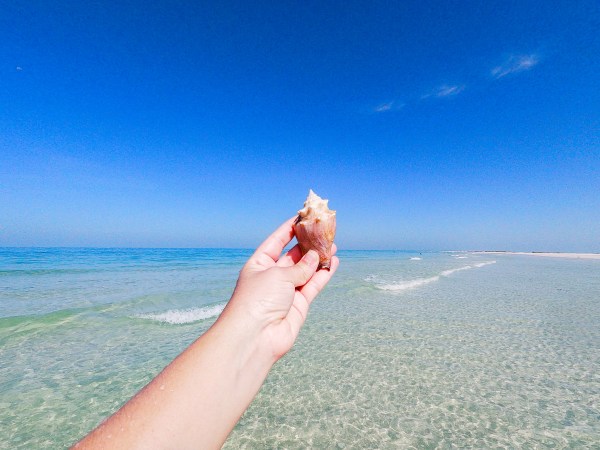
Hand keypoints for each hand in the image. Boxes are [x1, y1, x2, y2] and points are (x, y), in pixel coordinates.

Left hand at [222, 216, 338, 359]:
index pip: (276, 241)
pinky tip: (333, 263)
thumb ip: (299, 266)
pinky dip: (323, 274)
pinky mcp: (298, 305)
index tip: (302, 217)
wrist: (255, 337)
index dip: (289, 229)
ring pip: (306, 270)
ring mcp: (285, 291)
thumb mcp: (278, 275)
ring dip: (319, 258)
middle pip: (293, 255)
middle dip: (308, 244)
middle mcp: (272, 277)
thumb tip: (314, 258)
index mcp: (259, 264)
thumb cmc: (258, 300)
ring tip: (333, 245)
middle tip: (324, 231)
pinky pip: (313, 285)